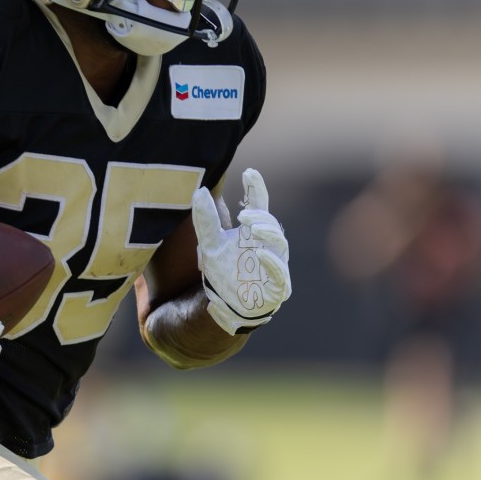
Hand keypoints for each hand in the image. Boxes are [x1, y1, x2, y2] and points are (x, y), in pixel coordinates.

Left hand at [192, 168, 290, 334]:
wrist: (227, 308)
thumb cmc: (224, 274)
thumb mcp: (210, 245)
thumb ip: (206, 220)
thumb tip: (199, 191)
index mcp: (253, 233)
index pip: (259, 206)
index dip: (256, 189)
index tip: (249, 172)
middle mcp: (268, 246)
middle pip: (271, 224)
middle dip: (260, 217)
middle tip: (243, 214)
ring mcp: (275, 266)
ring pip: (280, 245)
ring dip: (268, 234)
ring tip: (252, 227)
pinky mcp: (278, 287)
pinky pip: (281, 274)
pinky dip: (272, 263)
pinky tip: (260, 254)